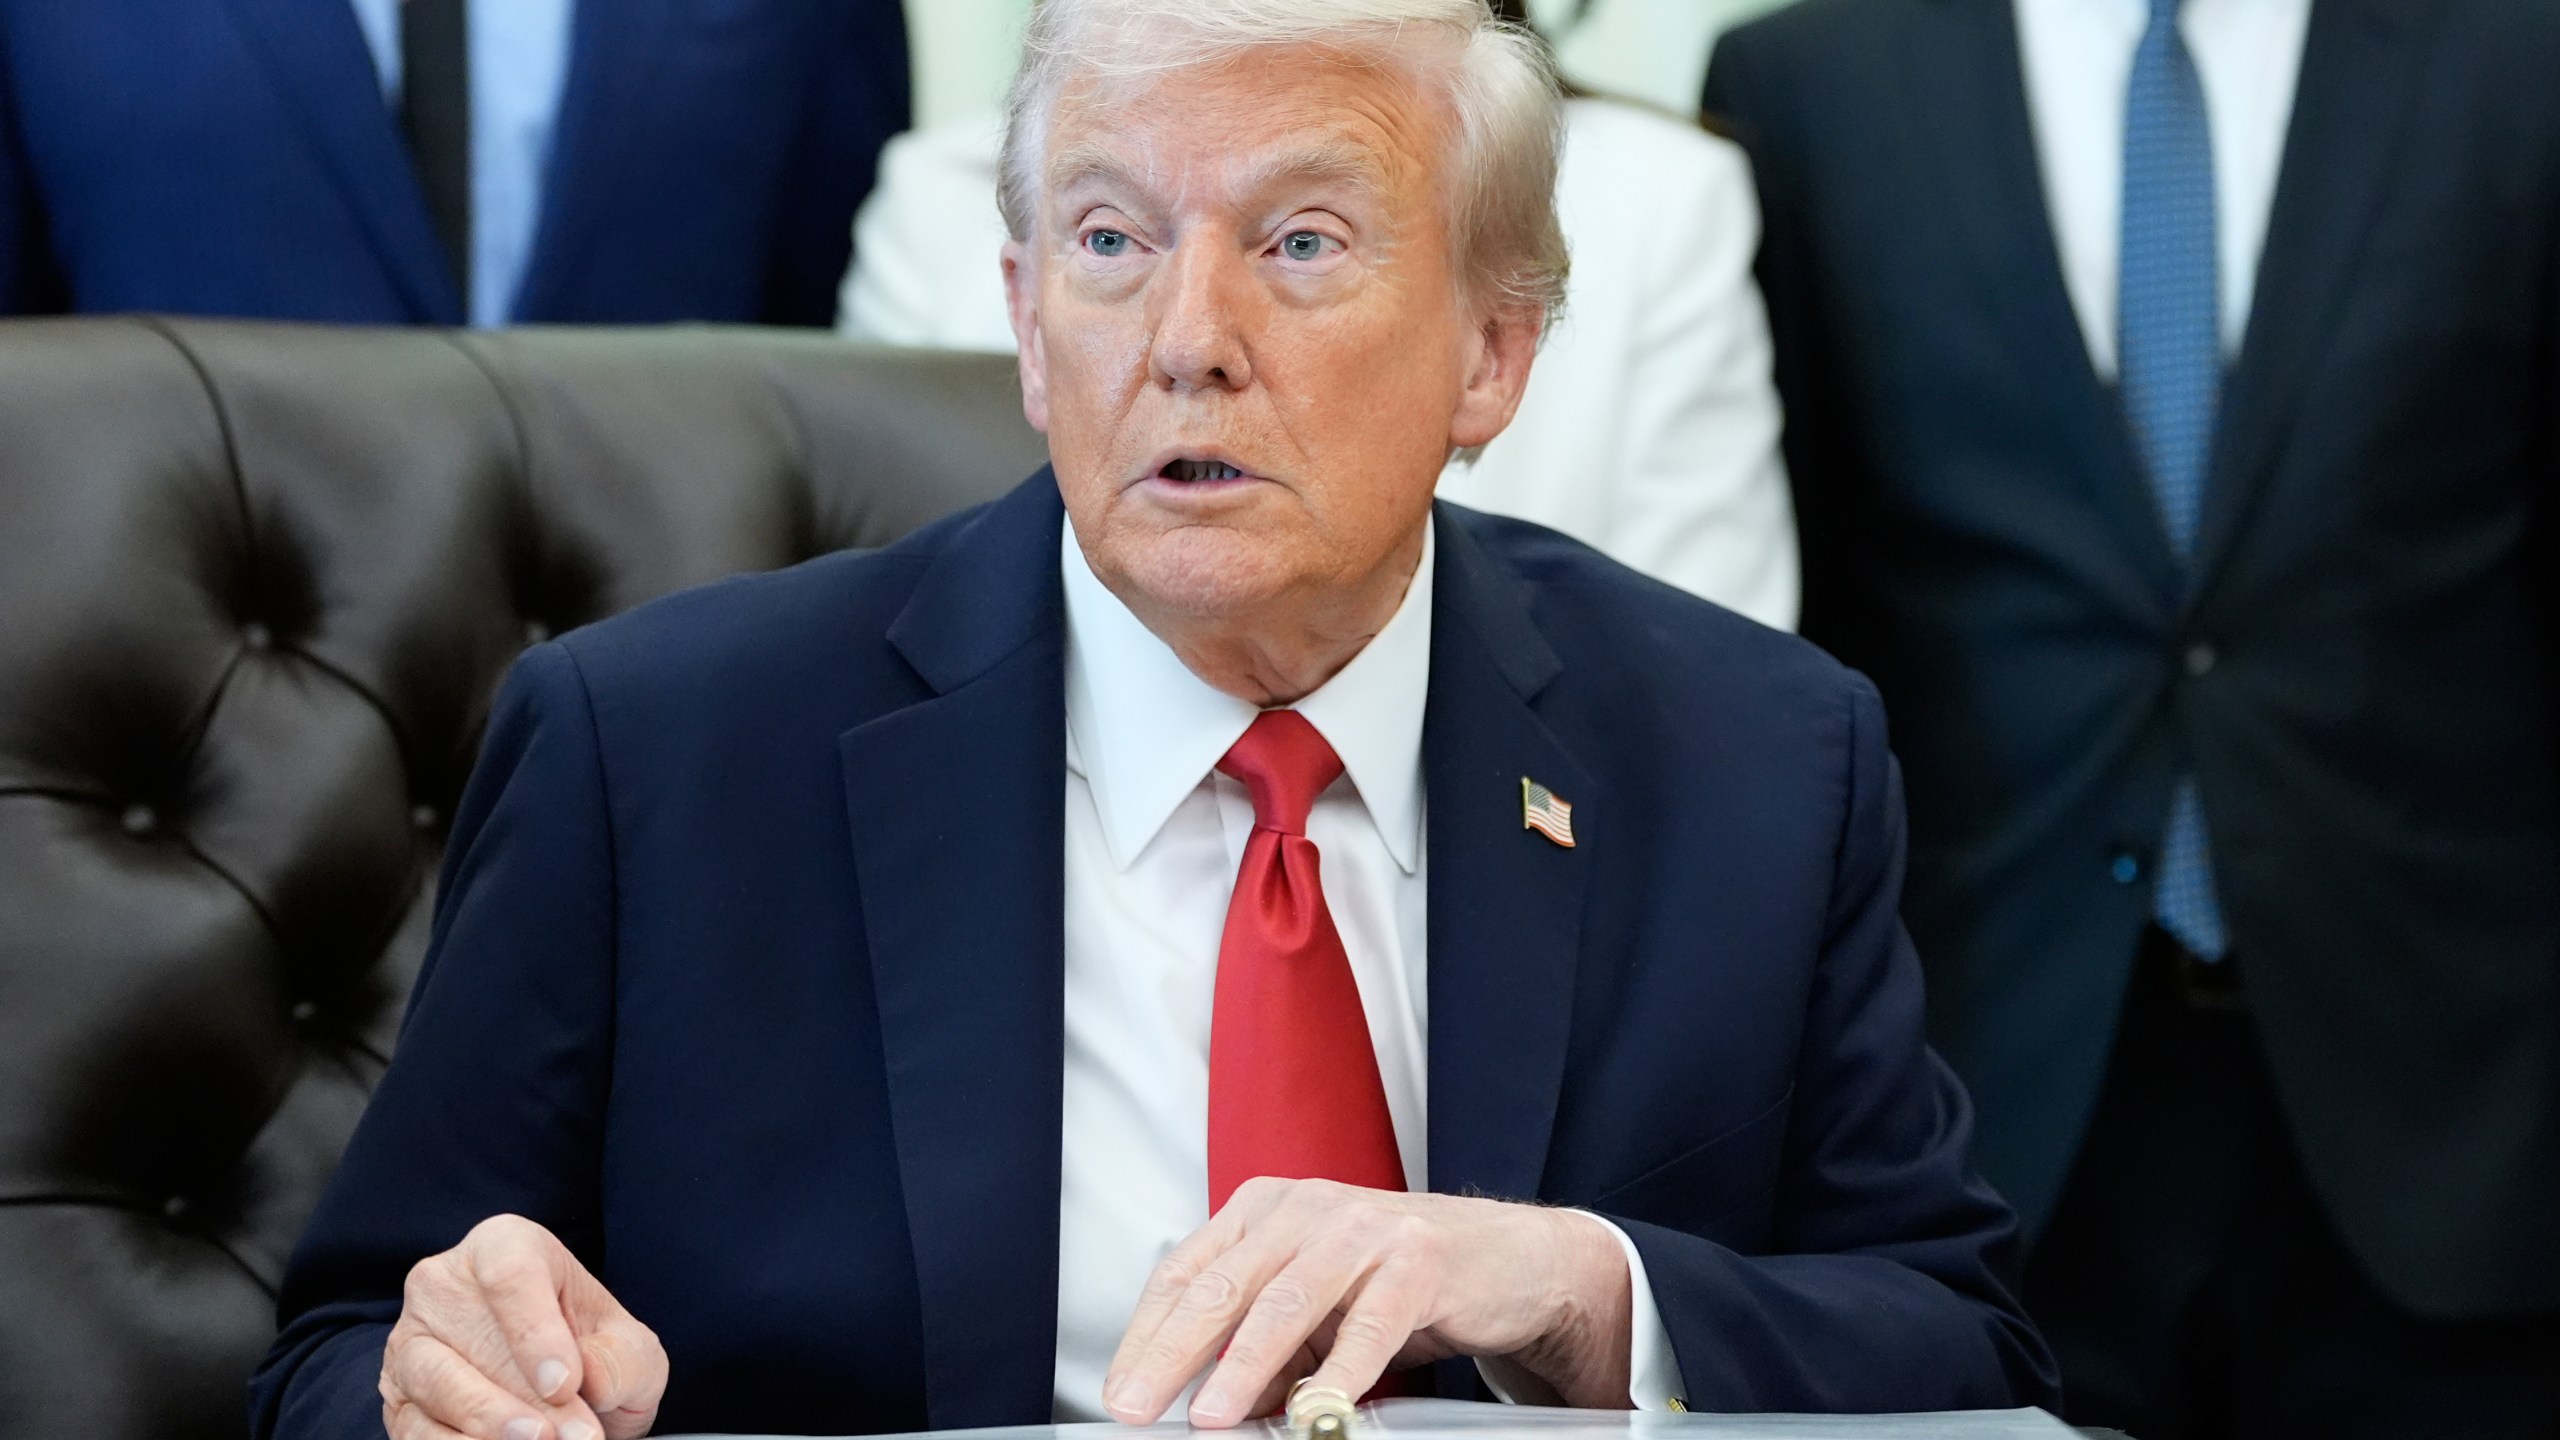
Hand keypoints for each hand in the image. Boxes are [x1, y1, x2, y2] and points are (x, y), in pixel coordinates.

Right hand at [379, 1214, 667, 1439]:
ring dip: (491, 1426)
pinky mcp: (398, 1398)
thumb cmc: (592, 1352)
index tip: (565, 1385)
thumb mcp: (629, 1348)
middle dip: (527, 1399)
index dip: (536, 1332)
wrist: (564, 1393)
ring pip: (438, 1384)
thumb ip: (619, 1360)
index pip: (509, 1274)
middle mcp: (443, 1286)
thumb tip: (589, 1382)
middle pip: (473, 1338)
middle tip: (574, 1435)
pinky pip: (416, 1428)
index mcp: (505, 1246)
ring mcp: (412, 1342)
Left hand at [1101, 1178, 1631, 1427]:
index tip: (1120, 1390)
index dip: (1146, 1336)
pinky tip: (1316, 1410)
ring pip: (1286, 1302)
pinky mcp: (1417, 1260)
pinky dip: (1339, 1373)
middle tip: (1135, 1406)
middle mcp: (1305, 1209)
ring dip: (1242, 1366)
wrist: (1508, 1257)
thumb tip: (1213, 1409)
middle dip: (1170, 1353)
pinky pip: (1370, 1324)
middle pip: (1222, 1285)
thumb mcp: (1318, 1316)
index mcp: (1266, 1212)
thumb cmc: (1403, 1280)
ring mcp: (1362, 1229)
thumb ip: (1266, 1356)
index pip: (1185, 1273)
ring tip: (1210, 1415)